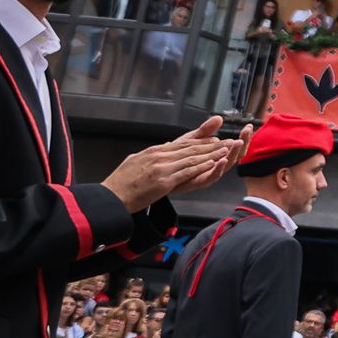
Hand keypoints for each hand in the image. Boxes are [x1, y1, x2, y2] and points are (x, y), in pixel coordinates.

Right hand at [102, 116, 240, 212]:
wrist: (111, 197)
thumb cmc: (121, 183)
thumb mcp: (135, 161)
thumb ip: (151, 155)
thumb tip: (162, 148)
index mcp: (153, 152)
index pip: (181, 144)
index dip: (200, 142)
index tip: (214, 140)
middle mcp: (158, 156)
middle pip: (190, 149)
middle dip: (210, 146)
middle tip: (226, 142)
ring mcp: (161, 168)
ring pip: (191, 159)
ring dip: (211, 154)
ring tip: (225, 150)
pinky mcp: (163, 181)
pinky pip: (186, 172)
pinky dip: (201, 167)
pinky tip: (213, 163)